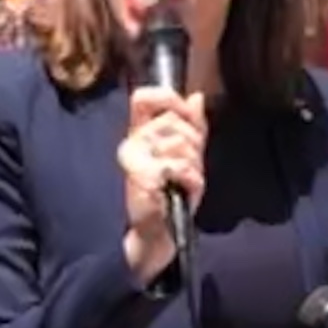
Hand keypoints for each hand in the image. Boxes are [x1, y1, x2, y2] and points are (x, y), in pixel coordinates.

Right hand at [118, 86, 207, 282]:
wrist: (158, 230)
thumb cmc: (171, 192)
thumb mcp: (186, 154)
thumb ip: (191, 125)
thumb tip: (196, 97)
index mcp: (139, 132)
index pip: (143, 98)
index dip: (169, 99)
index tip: (186, 112)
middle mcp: (131, 142)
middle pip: (173, 121)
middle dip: (193, 142)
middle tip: (190, 165)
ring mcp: (134, 159)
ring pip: (180, 143)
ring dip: (194, 163)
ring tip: (185, 180)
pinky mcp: (141, 177)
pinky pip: (180, 166)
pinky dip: (192, 179)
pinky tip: (185, 190)